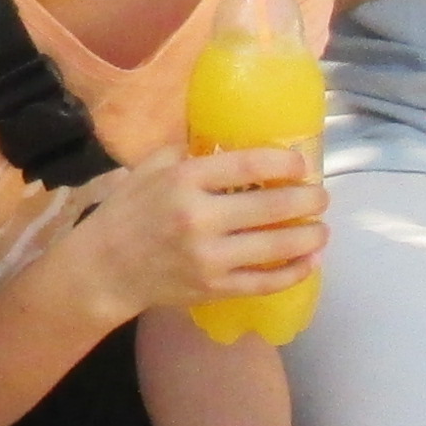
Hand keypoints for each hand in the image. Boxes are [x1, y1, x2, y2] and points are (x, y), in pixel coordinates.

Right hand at [48, 142, 326, 329]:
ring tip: (322, 230)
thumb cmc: (127, 213)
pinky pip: (266, 282)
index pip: (249, 164)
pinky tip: (310, 262)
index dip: (286, 161)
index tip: (302, 163)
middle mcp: (200, 218)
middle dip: (308, 200)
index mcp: (184, 180)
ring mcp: (209, 257)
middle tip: (320, 197)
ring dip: (310, 237)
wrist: (104, 269)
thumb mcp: (150, 168)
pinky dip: (295, 272)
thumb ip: (190, 151)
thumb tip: (232, 136)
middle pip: (273, 205)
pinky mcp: (214, 288)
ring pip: (277, 246)